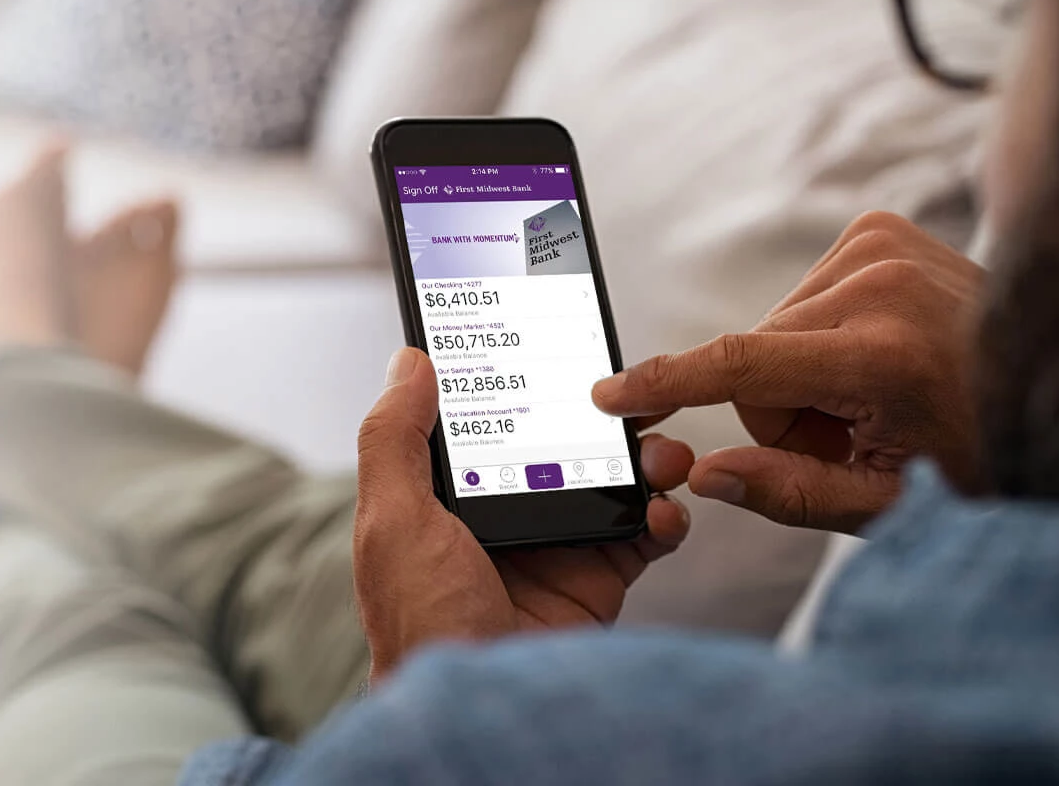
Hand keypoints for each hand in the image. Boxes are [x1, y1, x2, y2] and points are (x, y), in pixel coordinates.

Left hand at [354, 348, 691, 685]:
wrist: (481, 714)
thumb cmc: (420, 622)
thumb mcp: (392, 520)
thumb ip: (396, 438)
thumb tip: (409, 361)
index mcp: (451, 496)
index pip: (493, 422)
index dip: (526, 385)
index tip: (559, 344)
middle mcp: (507, 515)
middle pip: (566, 443)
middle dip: (605, 416)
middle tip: (635, 396)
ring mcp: (557, 548)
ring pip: (613, 480)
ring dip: (646, 458)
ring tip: (661, 452)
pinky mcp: (598, 582)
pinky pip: (644, 536)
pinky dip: (665, 517)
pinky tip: (663, 511)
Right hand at [592, 212, 981, 532]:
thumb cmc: (983, 455)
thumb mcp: (888, 502)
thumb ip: (788, 492)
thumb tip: (704, 476)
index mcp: (883, 356)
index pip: (740, 365)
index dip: (666, 382)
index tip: (609, 392)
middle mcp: (881, 285)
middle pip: (754, 358)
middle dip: (782, 407)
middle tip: (856, 433)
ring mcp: (884, 245)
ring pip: (774, 327)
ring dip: (805, 370)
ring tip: (879, 393)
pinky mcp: (882, 228)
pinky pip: (802, 293)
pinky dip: (824, 332)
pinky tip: (879, 352)